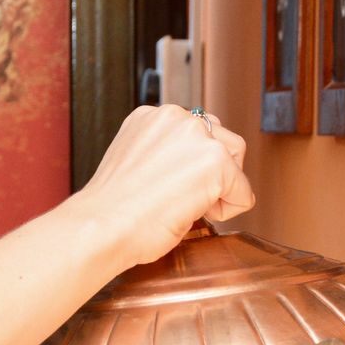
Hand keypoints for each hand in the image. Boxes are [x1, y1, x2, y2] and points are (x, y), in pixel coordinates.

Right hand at [71, 105, 253, 270]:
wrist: (102, 227)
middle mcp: (175, 117)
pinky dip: (231, 209)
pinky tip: (201, 217)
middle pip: (221, 138)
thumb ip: (162, 157)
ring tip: (194, 207)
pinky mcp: (215, 161)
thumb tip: (187, 174)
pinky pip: (243, 190)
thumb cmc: (111, 212)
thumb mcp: (134, 166)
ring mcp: (196, 135)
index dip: (189, 166)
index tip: (170, 188)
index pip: (193, 133)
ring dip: (224, 185)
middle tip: (189, 199)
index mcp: (150, 117)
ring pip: (236, 158)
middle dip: (215, 170)